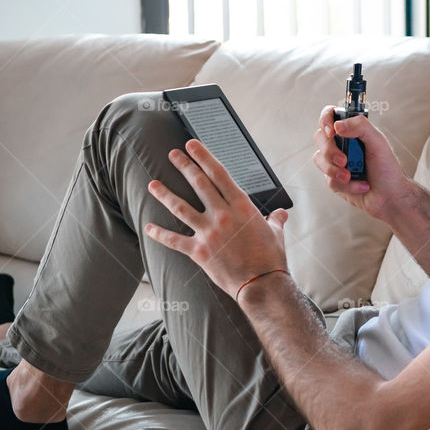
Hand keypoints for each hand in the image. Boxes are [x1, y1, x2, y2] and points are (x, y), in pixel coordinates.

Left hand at [144, 140, 288, 300]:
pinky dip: (160, 234)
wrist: (261, 284)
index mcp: (241, 206)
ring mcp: (208, 232)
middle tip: (173, 155)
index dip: (204, 157)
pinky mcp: (199, 251)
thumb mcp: (276, 233)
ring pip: (181, 207)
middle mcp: (222, 214)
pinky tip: (148, 227)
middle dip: (184, 166)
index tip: (192, 145)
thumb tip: (281, 214)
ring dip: (165, 194)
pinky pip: (174, 240)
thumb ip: (275, 219)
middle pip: (199, 184)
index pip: (219, 174)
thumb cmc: (270, 258)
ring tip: (153, 184)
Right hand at [311, 105, 415, 224]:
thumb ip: (361, 126)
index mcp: (353, 132)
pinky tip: (360, 185)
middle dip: (331, 151)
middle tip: (345, 160)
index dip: (326, 120)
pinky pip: (329, 180)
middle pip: (320, 138)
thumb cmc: (388, 170)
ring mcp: (337, 162)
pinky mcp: (335, 180)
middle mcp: (343, 145)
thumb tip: (338, 125)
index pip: (331, 116)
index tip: (332, 132)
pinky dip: (346, 185)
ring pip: (320, 160)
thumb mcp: (378, 142)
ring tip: (351, 176)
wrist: (390, 197)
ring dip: (336, 170)